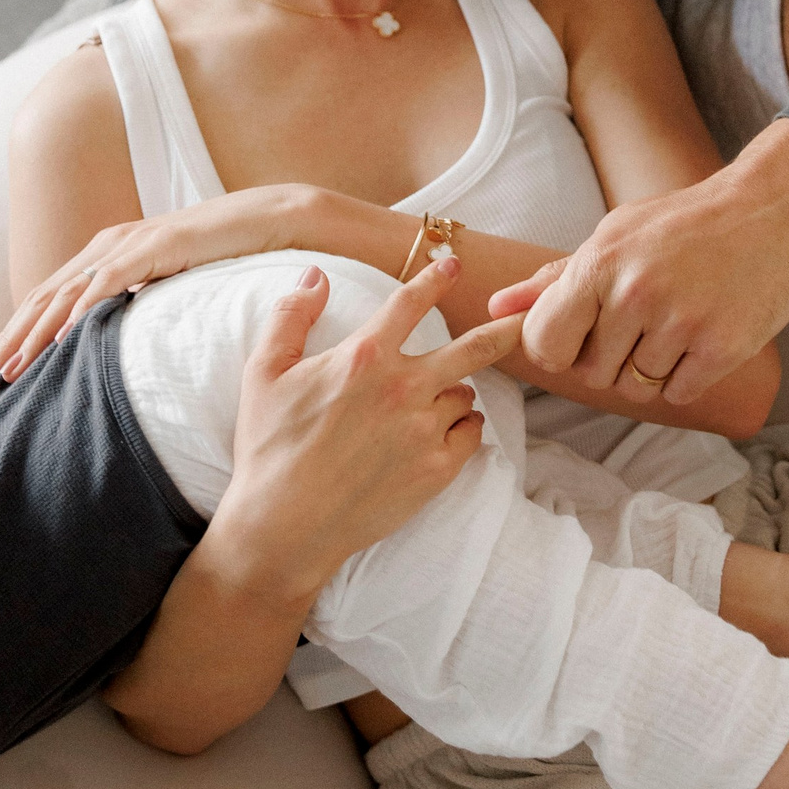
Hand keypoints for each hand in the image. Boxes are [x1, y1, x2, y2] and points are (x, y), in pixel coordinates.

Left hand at [0, 187, 316, 383]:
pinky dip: (81, 310)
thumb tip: (115, 343)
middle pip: (45, 297)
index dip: (16, 334)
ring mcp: (132, 243)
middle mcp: (110, 246)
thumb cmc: (225, 256)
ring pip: (67, 293)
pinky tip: (61, 338)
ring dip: (32, 333)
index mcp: (108, 255)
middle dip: (9, 339)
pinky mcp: (158, 246)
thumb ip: (140, 306)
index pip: (49, 299)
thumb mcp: (170, 288)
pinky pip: (111, 282)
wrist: (273, 218)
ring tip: (8, 367)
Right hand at [211, 258, 523, 605]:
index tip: (452, 264)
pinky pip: (472, 434)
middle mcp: (403, 388)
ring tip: (428, 402)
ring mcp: (424, 430)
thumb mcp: (264, 373)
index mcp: (363, 358)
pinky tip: (443, 430)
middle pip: (473, 348)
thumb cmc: (268, 447)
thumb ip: (291, 316)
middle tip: (524, 319)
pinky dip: (464, 427)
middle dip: (504, 328)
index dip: (435, 278)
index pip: (410, 303)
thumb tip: (316, 276)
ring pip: (464, 393)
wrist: (283, 525)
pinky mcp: (437, 470)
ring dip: (453, 391)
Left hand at [493, 119, 788, 409]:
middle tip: (643, 323)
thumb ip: (553, 280)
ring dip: (649, 370)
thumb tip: (496, 309)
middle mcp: (635, 293)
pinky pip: (676, 395)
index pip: (545, 344)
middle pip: (591, 373)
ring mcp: (680, 322)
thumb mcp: (614, 236)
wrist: (771, 208)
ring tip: (674, 326)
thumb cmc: (685, 223)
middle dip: (610, 360)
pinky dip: (685, 378)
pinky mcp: (722, 347)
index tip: (582, 338)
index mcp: (600, 263)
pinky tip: (699, 340)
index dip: (559, 351)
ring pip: (634, 388)